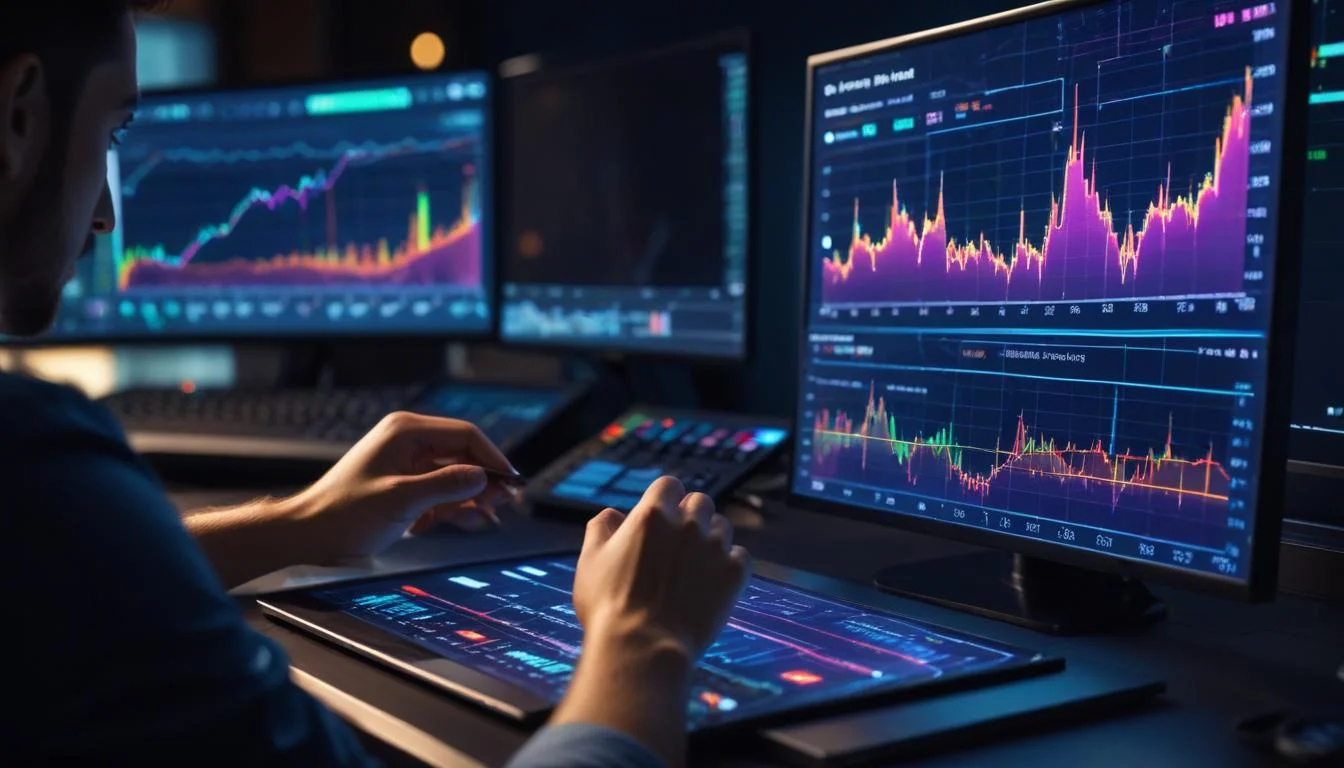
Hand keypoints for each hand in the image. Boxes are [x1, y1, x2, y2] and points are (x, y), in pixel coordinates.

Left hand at [285, 411, 517, 562]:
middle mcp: (409, 442)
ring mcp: (407, 465)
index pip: (465, 435)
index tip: (511, 481)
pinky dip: (453, 507)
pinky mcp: (405, 487)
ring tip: (487, 517)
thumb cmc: (343, 513)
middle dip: (485, 479)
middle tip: (505, 503)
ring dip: (472, 497)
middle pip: (463, 454)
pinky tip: (464, 522)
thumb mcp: (401, 499)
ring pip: (455, 476)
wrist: (308, 535)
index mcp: (406, 432)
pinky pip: (441, 492)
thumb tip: (483, 478)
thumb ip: (446, 485)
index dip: (493, 458)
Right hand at [550, 476, 749, 766]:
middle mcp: (688, 524)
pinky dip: (729, 563)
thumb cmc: (609, 607)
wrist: (642, 648)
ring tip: (696, 564)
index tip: (662, 516)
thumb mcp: (590, 561)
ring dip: (711, 538)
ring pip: (723, 527)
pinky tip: (714, 580)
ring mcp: (714, 548)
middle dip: (690, 516)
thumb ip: (601, 528)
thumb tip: (613, 514)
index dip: (665, 499)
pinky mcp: (733, 575)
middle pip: (700, 502)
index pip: (669, 485)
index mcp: (652, 514)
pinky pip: (741, 555)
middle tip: (678, 543)